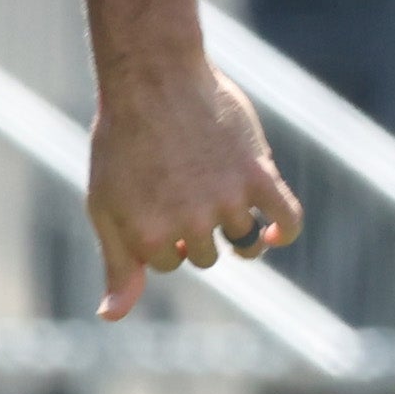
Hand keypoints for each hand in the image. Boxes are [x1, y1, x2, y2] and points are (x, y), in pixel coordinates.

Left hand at [84, 54, 302, 322]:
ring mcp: (227, 201)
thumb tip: (113, 317)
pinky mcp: (258, 175)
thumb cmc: (123, 139)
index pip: (169, 262)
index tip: (153, 196)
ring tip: (218, 197)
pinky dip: (285, 231)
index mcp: (149, 238)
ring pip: (243, 243)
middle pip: (207, 257)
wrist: (153, 76)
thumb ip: (118, 264)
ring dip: (235, 232)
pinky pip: (288, 219)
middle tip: (182, 184)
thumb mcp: (106, 204)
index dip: (162, 235)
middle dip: (196, 231)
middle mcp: (190, 226)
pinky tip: (274, 233)